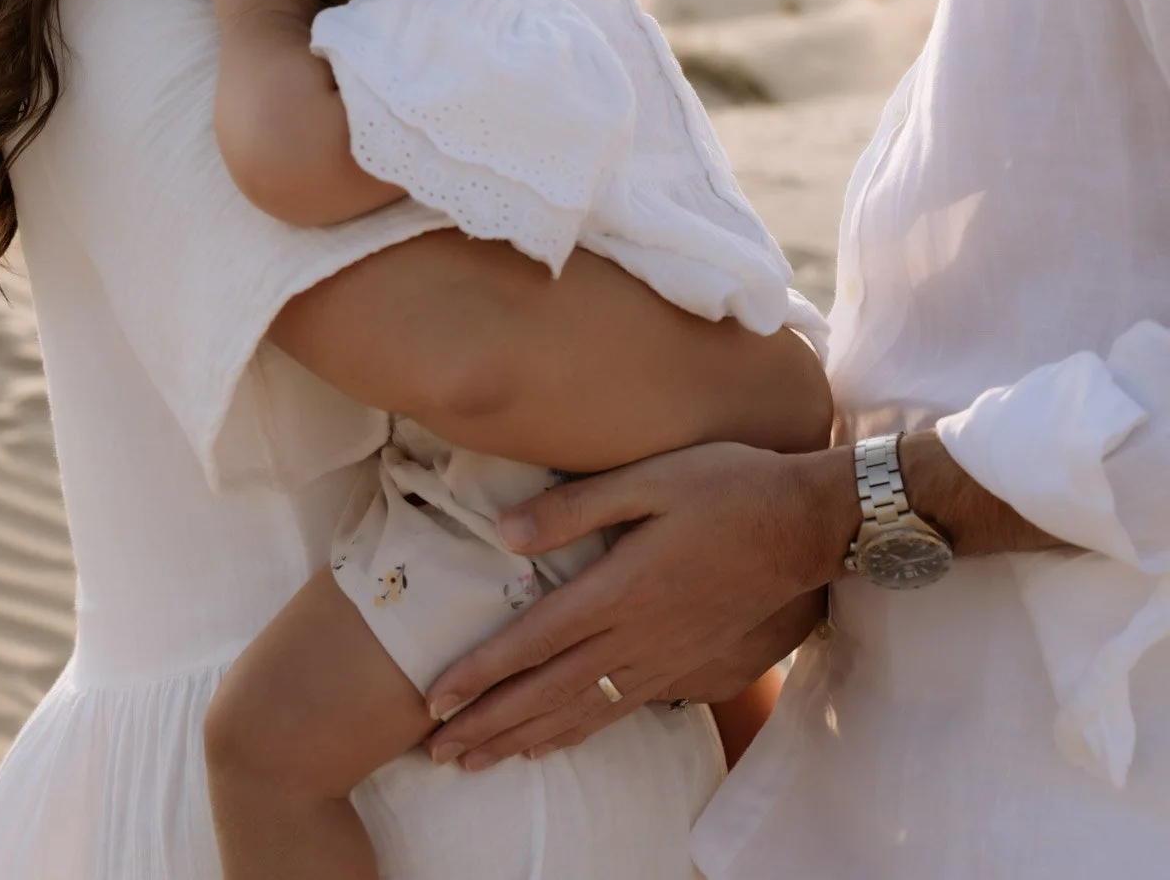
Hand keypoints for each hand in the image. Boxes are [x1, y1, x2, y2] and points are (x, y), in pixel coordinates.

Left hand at [425, 442, 856, 768]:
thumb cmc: (727, 487)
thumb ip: (576, 506)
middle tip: (435, 753)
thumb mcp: (651, 477)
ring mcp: (663, 659)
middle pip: (546, 693)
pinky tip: (550, 743)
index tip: (434, 701)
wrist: (805, 525)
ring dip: (521, 739)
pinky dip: (574, 735)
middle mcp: (636, 637)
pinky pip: (618, 713)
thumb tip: (504, 534)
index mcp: (619, 590)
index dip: (480, 673)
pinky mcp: (685, 668)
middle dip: (486, 725)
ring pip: (579, 713)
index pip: (533, 641)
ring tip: (475, 761)